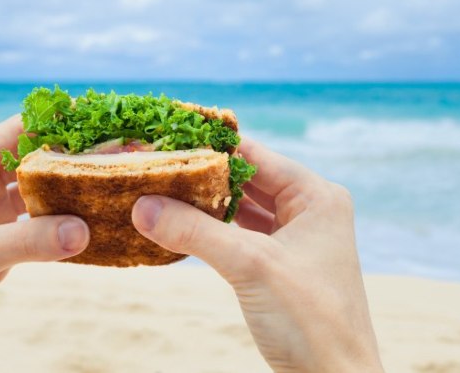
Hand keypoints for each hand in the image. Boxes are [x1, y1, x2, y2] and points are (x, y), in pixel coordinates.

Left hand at [0, 117, 89, 371]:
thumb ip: (26, 241)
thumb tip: (85, 229)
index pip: (15, 133)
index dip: (56, 125)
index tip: (101, 122)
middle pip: (34, 161)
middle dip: (72, 158)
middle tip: (119, 157)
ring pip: (41, 195)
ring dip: (72, 194)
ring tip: (114, 189)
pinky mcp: (1, 252)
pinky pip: (43, 230)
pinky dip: (67, 228)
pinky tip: (94, 226)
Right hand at [132, 137, 383, 372]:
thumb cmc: (311, 321)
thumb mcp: (250, 266)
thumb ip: (195, 232)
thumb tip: (142, 206)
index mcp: (317, 196)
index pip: (256, 156)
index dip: (211, 146)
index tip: (167, 138)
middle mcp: (310, 209)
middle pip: (248, 180)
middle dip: (204, 177)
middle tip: (157, 166)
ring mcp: (298, 237)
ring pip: (244, 208)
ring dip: (207, 205)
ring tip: (162, 192)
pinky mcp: (283, 264)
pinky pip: (243, 235)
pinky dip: (215, 230)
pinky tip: (184, 226)